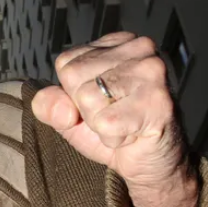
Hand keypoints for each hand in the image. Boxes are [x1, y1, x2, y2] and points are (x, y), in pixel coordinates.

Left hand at [32, 32, 198, 206]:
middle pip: (74, 79)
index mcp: (117, 43)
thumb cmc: (114, 131)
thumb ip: (50, 105)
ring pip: (88, 100)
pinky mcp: (158, 102)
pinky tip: (133, 134)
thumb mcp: (70, 117)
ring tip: (125, 123)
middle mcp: (139, 48)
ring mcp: (152, 72)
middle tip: (115, 116)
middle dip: (87, 110)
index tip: (102, 102)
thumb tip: (59, 106)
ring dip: (101, 126)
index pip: (66, 64)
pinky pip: (107, 124)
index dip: (74, 94)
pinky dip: (114, 139)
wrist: (152, 163)